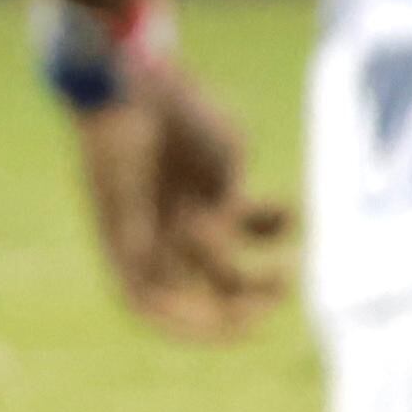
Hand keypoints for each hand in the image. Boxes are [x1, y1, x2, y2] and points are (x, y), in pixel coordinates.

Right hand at [71, 59, 291, 341]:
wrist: (137, 83)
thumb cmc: (122, 136)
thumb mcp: (124, 190)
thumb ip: (140, 234)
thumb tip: (153, 276)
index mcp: (129, 248)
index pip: (156, 307)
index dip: (192, 327)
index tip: (233, 328)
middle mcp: (161, 241)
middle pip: (203, 295)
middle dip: (238, 306)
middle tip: (271, 300)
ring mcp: (192, 216)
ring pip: (233, 268)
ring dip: (262, 279)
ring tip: (286, 271)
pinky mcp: (222, 187)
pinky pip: (256, 223)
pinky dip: (276, 224)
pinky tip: (288, 214)